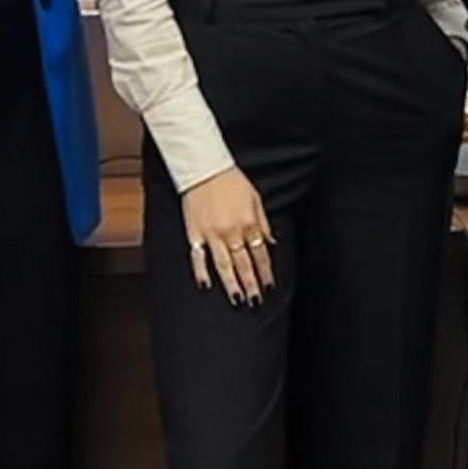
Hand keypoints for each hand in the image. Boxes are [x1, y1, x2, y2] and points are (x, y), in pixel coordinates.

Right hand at [180, 167, 276, 304]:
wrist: (205, 168)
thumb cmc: (231, 181)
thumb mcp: (255, 199)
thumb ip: (264, 223)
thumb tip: (272, 242)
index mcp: (249, 223)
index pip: (260, 254)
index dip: (265, 272)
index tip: (269, 287)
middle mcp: (232, 232)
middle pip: (244, 264)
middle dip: (251, 284)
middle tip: (256, 301)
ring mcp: (212, 235)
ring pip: (224, 265)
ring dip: (232, 284)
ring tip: (238, 300)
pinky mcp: (194, 233)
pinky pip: (198, 257)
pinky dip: (201, 272)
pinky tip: (205, 285)